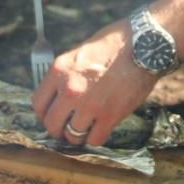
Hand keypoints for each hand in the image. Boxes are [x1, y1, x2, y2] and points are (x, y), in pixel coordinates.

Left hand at [31, 20, 158, 146]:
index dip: (45, 113)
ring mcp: (89, 105)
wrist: (145, 45)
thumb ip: (67, 73)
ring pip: (72, 135)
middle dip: (59, 128)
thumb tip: (59, 93)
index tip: (53, 114)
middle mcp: (70, 89)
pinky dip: (96, 137)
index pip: (38, 104)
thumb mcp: (81, 52)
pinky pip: (95, 139)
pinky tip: (101, 128)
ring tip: (86, 127)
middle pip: (52, 124)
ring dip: (78, 134)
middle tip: (68, 126)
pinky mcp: (110, 115)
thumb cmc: (114, 44)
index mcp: (59, 71)